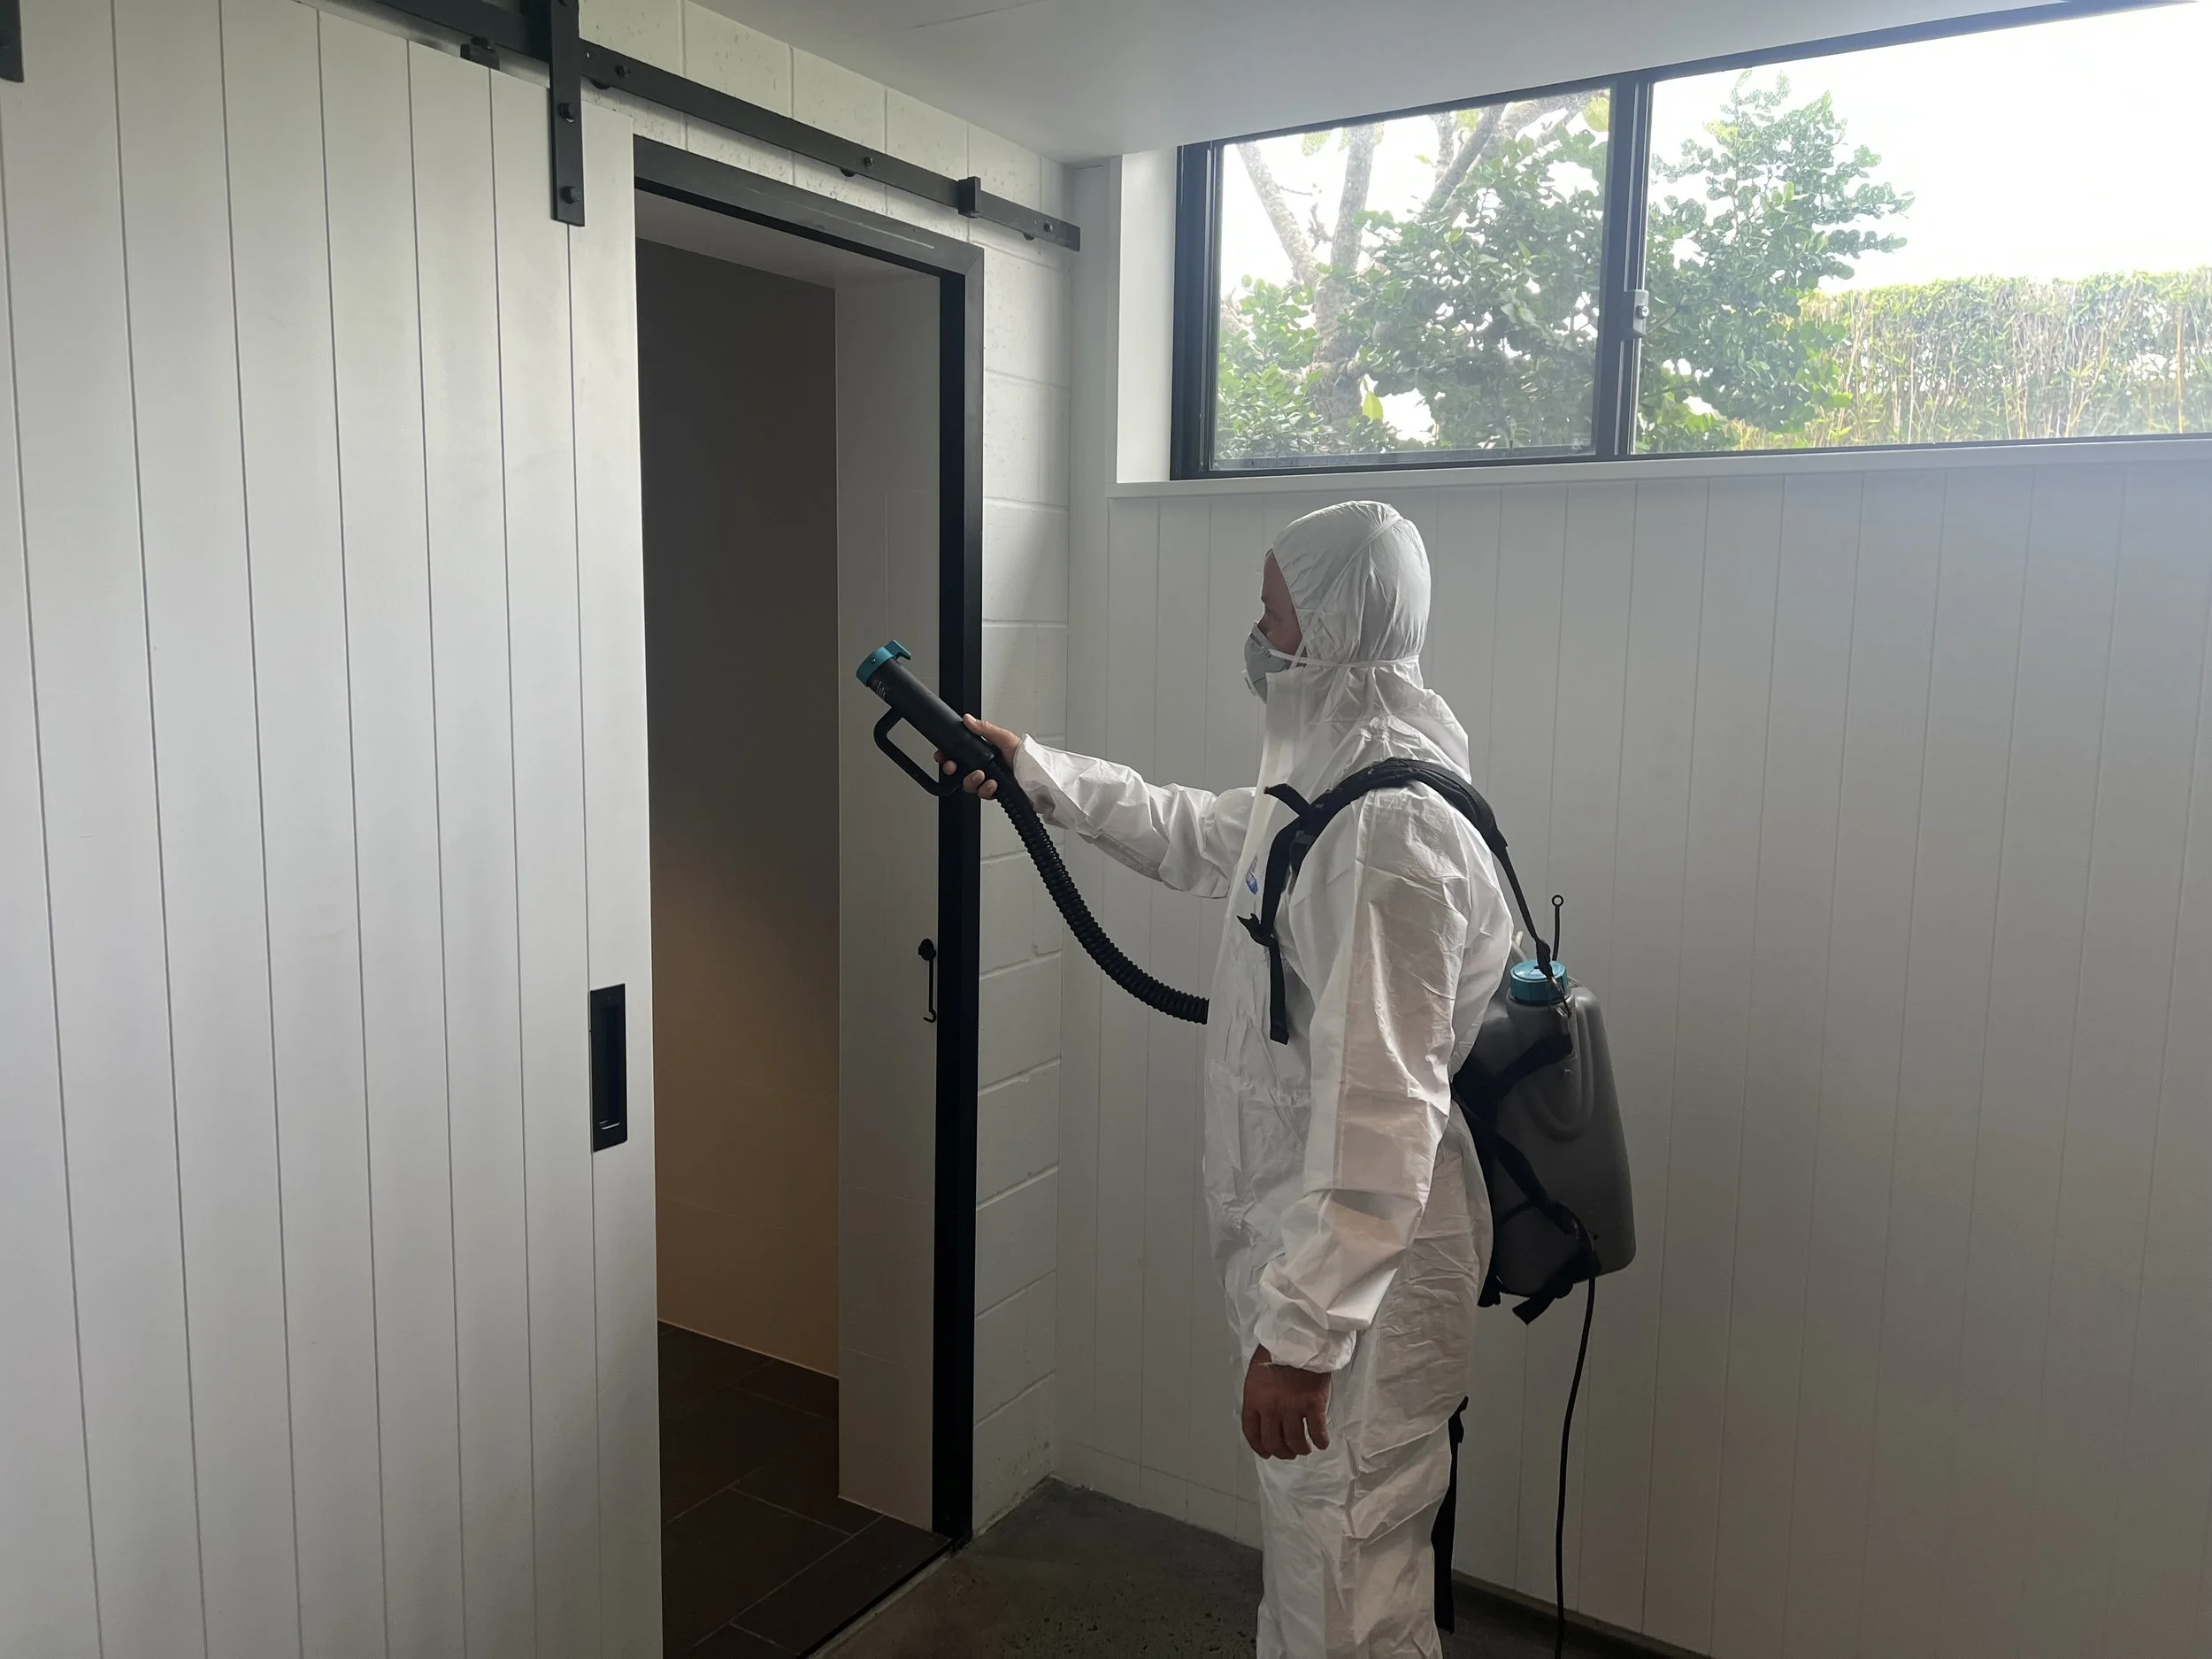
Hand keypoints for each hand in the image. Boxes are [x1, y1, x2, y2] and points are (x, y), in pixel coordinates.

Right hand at [936, 714, 1020, 798]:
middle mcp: (985, 766)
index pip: (961, 754)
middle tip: (953, 767)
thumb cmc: (1027, 756)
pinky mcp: (995, 793)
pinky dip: (986, 790)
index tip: (942, 756)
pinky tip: (993, 785)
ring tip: (981, 776)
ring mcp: (989, 780)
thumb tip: (968, 719)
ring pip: (969, 784)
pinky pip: (983, 794)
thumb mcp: (1004, 738)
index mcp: (985, 751)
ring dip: (972, 780)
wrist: (1039, 777)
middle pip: (960, 771)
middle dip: (954, 770)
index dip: (949, 756)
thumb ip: (985, 730)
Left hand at [1242, 1344, 1331, 1459]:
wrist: (1300, 1338)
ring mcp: (1293, 1408)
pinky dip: (1320, 1441)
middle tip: (1289, 1452)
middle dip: (1281, 1452)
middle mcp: (1271, 1408)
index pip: (1251, 1432)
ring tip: (1305, 1448)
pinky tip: (1322, 1442)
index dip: (1259, 1447)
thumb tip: (1264, 1413)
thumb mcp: (1257, 1372)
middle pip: (1273, 1442)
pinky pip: (1317, 1432)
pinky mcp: (1313, 1405)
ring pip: (1295, 1442)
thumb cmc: (1277, 1350)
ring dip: (1300, 1449)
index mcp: (1254, 1399)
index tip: (1266, 1453)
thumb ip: (1258, 1395)